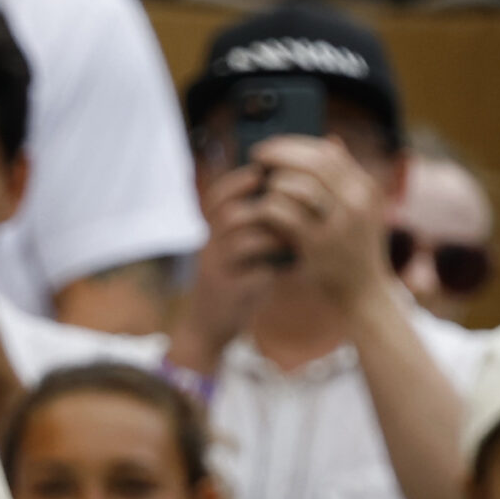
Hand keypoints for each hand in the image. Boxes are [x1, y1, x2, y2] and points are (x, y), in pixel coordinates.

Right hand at [171, 165, 281, 368]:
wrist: (208, 325)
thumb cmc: (231, 280)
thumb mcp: (232, 249)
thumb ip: (249, 226)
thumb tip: (282, 196)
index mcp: (212, 233)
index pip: (218, 198)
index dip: (237, 182)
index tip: (261, 172)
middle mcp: (211, 248)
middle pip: (229, 215)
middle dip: (261, 208)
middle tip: (287, 208)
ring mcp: (218, 271)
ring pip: (241, 243)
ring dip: (271, 237)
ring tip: (291, 240)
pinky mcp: (229, 293)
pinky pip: (251, 276)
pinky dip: (272, 269)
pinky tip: (289, 269)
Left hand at [246, 134, 393, 310]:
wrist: (364, 293)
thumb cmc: (355, 247)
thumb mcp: (360, 209)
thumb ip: (346, 177)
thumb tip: (331, 140)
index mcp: (367, 189)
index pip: (329, 153)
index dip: (297, 144)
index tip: (274, 145)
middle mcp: (358, 204)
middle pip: (313, 164)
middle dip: (280, 154)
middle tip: (257, 155)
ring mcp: (340, 226)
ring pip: (298, 186)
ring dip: (274, 182)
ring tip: (261, 186)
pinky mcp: (318, 247)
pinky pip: (284, 214)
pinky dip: (268, 207)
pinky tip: (261, 210)